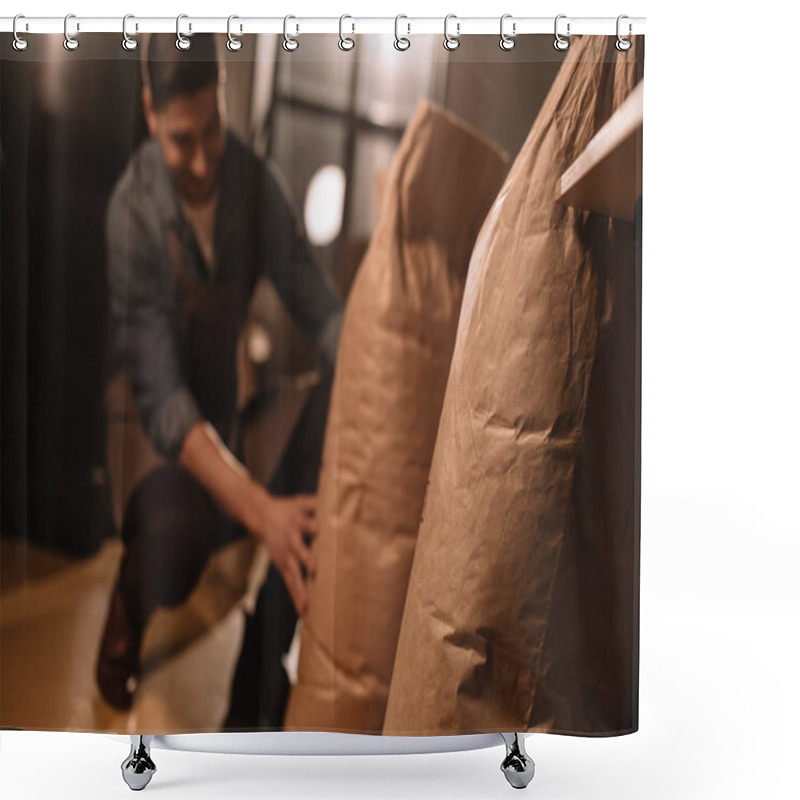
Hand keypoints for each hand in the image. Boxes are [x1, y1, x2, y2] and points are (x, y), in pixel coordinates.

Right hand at [244, 487, 318, 615]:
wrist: (260, 515)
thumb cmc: (288, 509)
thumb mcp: (300, 502)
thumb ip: (316, 501)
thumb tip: (337, 492)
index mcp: (297, 522)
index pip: (306, 523)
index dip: (312, 526)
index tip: (318, 528)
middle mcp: (290, 540)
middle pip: (299, 551)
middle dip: (306, 560)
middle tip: (314, 569)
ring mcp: (285, 555)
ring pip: (293, 573)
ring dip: (300, 588)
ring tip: (306, 604)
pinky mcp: (282, 564)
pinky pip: (290, 582)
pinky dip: (296, 596)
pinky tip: (302, 610)